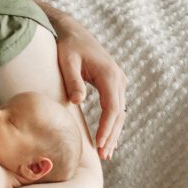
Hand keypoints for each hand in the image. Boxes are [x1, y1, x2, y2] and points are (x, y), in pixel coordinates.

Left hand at [52, 14, 126, 159]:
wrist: (74, 32)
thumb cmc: (68, 46)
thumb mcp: (67, 61)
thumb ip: (73, 81)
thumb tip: (77, 102)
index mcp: (109, 75)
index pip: (111, 108)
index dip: (106, 128)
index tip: (99, 144)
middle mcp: (119, 79)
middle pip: (119, 114)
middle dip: (111, 135)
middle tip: (103, 155)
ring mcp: (119, 81)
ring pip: (120, 113)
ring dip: (113, 132)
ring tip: (106, 153)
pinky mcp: (115, 84)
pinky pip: (116, 108)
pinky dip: (112, 123)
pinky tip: (106, 138)